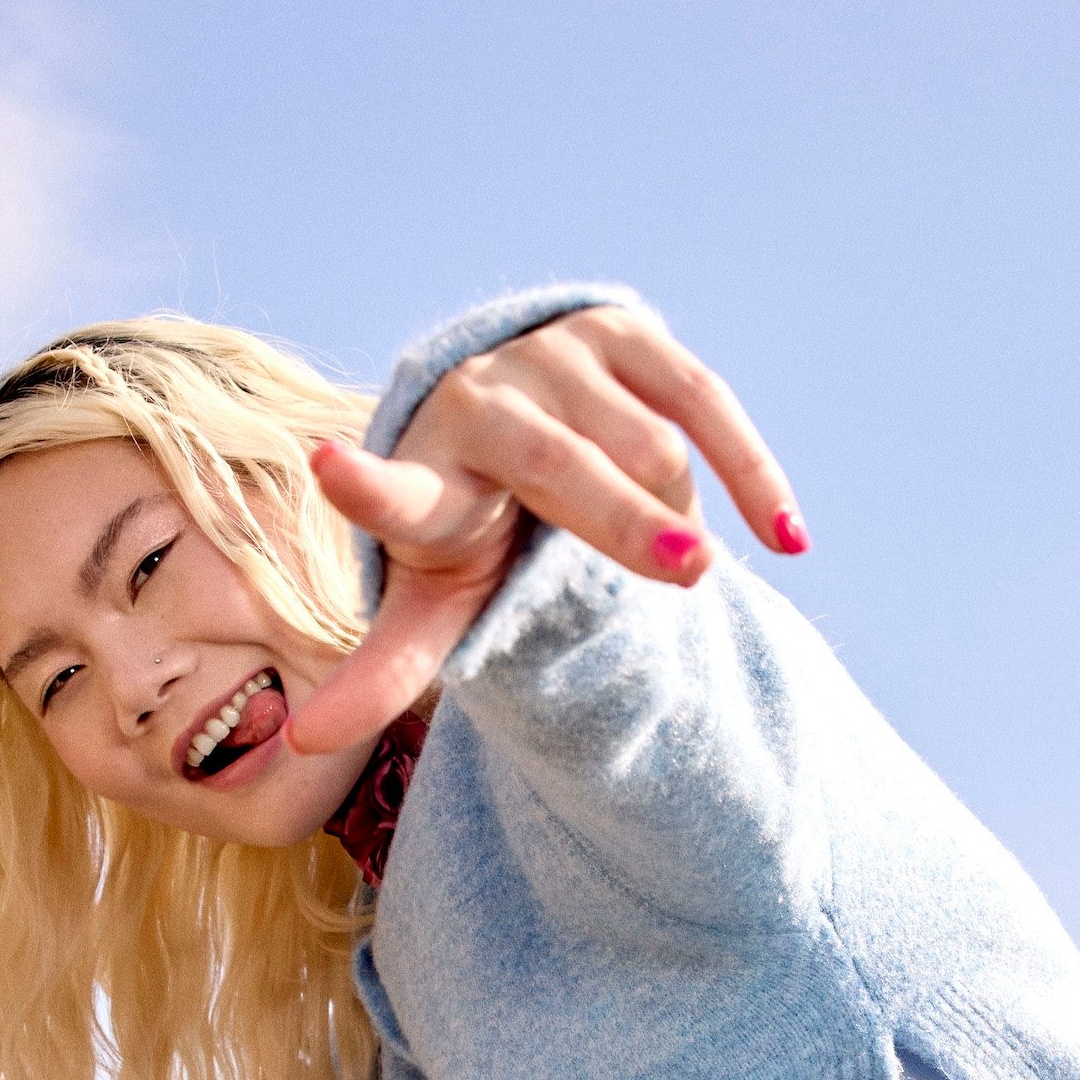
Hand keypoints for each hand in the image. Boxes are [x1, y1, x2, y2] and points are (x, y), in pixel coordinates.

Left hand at [289, 304, 805, 757]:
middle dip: (619, 516)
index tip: (328, 466)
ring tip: (678, 561)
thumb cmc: (475, 533)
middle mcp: (477, 401)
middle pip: (555, 465)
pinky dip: (749, 467)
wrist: (511, 417)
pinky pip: (701, 398)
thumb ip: (383, 674)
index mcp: (426, 481)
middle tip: (685, 569)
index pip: (394, 495)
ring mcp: (549, 355)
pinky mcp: (619, 328)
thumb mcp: (437, 604)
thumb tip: (296, 751)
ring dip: (673, 513)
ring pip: (641, 440)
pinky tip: (784, 538)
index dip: (366, 488)